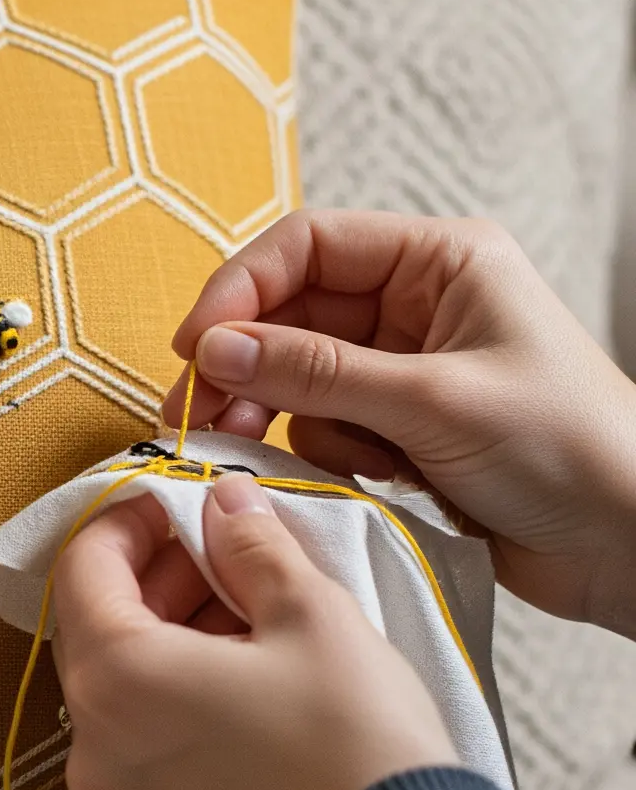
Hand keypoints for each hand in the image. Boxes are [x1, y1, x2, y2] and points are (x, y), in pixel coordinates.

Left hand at [51, 472, 455, 789]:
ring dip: (172, 658)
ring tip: (252, 634)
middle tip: (226, 562)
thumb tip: (225, 503)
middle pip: (99, 641)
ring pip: (124, 709)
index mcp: (116, 680)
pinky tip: (251, 712)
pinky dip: (181, 727)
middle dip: (157, 589)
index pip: (83, 572)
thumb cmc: (358, 744)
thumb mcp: (313, 614)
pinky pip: (150, 771)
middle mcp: (95, 755)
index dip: (127, 525)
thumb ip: (252, 545)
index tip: (176, 507)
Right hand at [161, 211, 635, 636]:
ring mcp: (409, 371)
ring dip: (286, 416)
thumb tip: (215, 347)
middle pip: (294, 313)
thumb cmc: (568, 449)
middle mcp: (420, 305)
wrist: (631, 545)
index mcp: (441, 261)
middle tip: (204, 411)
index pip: (310, 245)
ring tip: (276, 452)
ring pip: (300, 378)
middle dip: (251, 362)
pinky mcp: (403, 432)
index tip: (197, 344)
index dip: (243, 288)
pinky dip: (323, 455)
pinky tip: (363, 479)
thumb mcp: (432, 400)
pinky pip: (324, 429)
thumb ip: (317, 373)